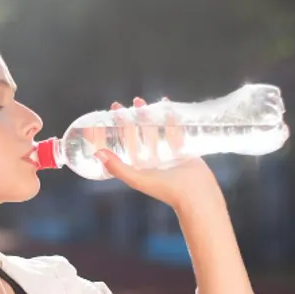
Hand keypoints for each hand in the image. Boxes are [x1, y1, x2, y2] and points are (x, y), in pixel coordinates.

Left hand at [95, 96, 219, 210]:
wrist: (196, 193)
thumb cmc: (166, 189)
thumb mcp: (137, 179)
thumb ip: (117, 167)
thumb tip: (98, 153)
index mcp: (137, 168)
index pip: (119, 148)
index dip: (109, 135)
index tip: (100, 121)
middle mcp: (149, 160)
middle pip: (134, 135)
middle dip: (125, 120)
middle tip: (117, 106)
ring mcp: (166, 153)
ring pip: (152, 130)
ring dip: (145, 115)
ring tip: (138, 101)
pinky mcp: (181, 148)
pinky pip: (173, 129)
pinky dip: (169, 117)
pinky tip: (164, 104)